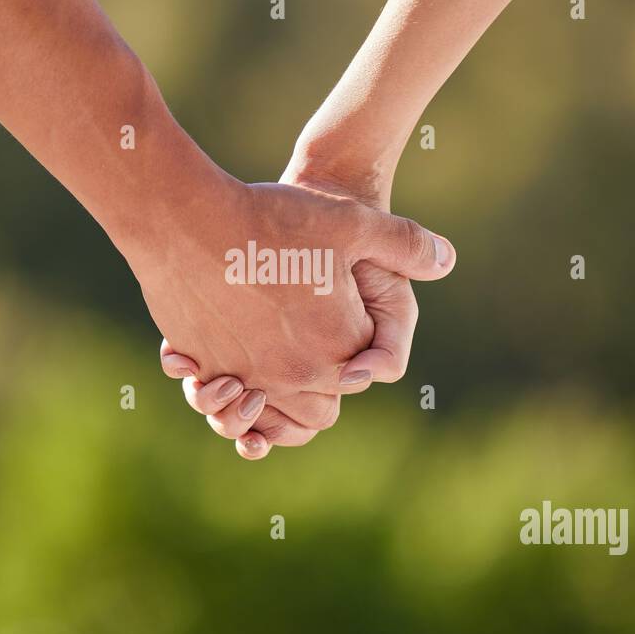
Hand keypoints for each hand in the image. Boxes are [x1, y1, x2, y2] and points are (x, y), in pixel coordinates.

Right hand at [160, 147, 445, 457]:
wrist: (187, 219)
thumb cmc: (272, 219)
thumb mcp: (353, 223)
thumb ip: (407, 244)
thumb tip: (447, 260)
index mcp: (338, 348)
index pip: (362, 374)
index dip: (358, 349)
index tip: (342, 312)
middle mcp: (295, 374)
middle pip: (321, 410)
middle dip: (322, 386)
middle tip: (311, 339)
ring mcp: (245, 377)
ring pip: (270, 414)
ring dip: (274, 395)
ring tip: (271, 350)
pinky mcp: (204, 368)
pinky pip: (223, 394)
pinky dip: (231, 381)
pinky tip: (231, 345)